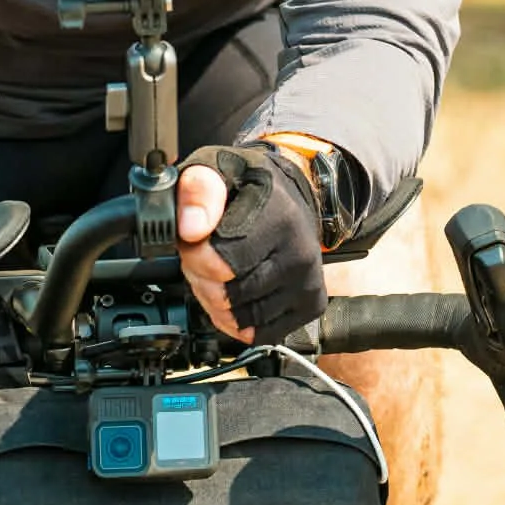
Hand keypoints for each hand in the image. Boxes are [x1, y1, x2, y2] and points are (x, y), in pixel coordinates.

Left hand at [176, 146, 325, 345]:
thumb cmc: (248, 188)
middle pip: (227, 294)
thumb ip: (196, 190)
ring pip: (242, 319)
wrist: (290, 199)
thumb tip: (192, 228)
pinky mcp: (311, 305)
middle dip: (203, 280)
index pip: (218, 263)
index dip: (194, 255)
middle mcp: (300, 253)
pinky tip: (238, 294)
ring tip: (222, 273)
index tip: (195, 239)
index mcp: (278, 216)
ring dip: (218, 302)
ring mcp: (308, 282)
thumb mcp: (215, 170)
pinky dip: (239, 321)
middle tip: (206, 257)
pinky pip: (260, 334)